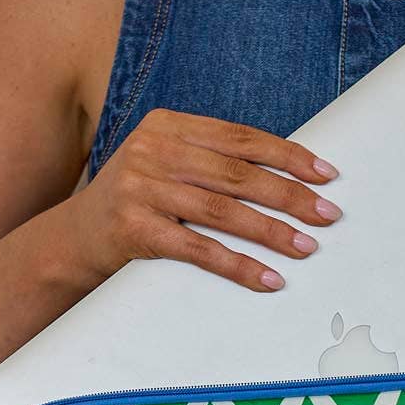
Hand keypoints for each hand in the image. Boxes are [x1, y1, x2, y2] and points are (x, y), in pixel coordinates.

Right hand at [62, 109, 343, 289]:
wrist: (76, 238)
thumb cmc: (138, 202)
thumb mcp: (168, 166)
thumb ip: (212, 162)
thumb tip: (287, 178)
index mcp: (168, 126)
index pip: (241, 138)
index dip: (288, 155)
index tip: (326, 174)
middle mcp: (153, 150)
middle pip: (238, 174)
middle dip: (290, 196)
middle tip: (328, 214)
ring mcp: (141, 188)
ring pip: (223, 211)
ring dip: (272, 232)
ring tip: (307, 247)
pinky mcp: (135, 228)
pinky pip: (199, 250)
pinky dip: (239, 266)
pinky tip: (268, 279)